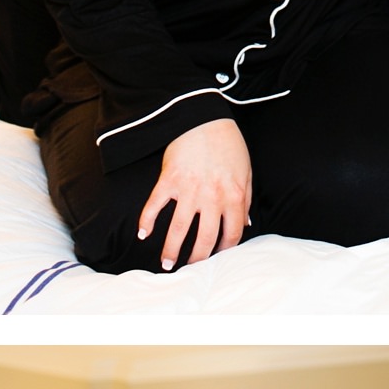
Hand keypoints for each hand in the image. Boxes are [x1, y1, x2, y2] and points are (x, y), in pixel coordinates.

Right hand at [138, 120, 251, 269]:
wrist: (204, 119)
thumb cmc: (228, 145)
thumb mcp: (245, 172)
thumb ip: (245, 200)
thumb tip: (244, 225)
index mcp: (233, 196)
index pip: (231, 234)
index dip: (225, 250)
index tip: (218, 258)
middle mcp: (211, 197)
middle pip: (204, 238)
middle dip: (197, 259)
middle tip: (190, 269)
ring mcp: (188, 190)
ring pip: (178, 229)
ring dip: (171, 250)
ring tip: (167, 264)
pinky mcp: (168, 180)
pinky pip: (155, 206)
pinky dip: (146, 221)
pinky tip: (143, 234)